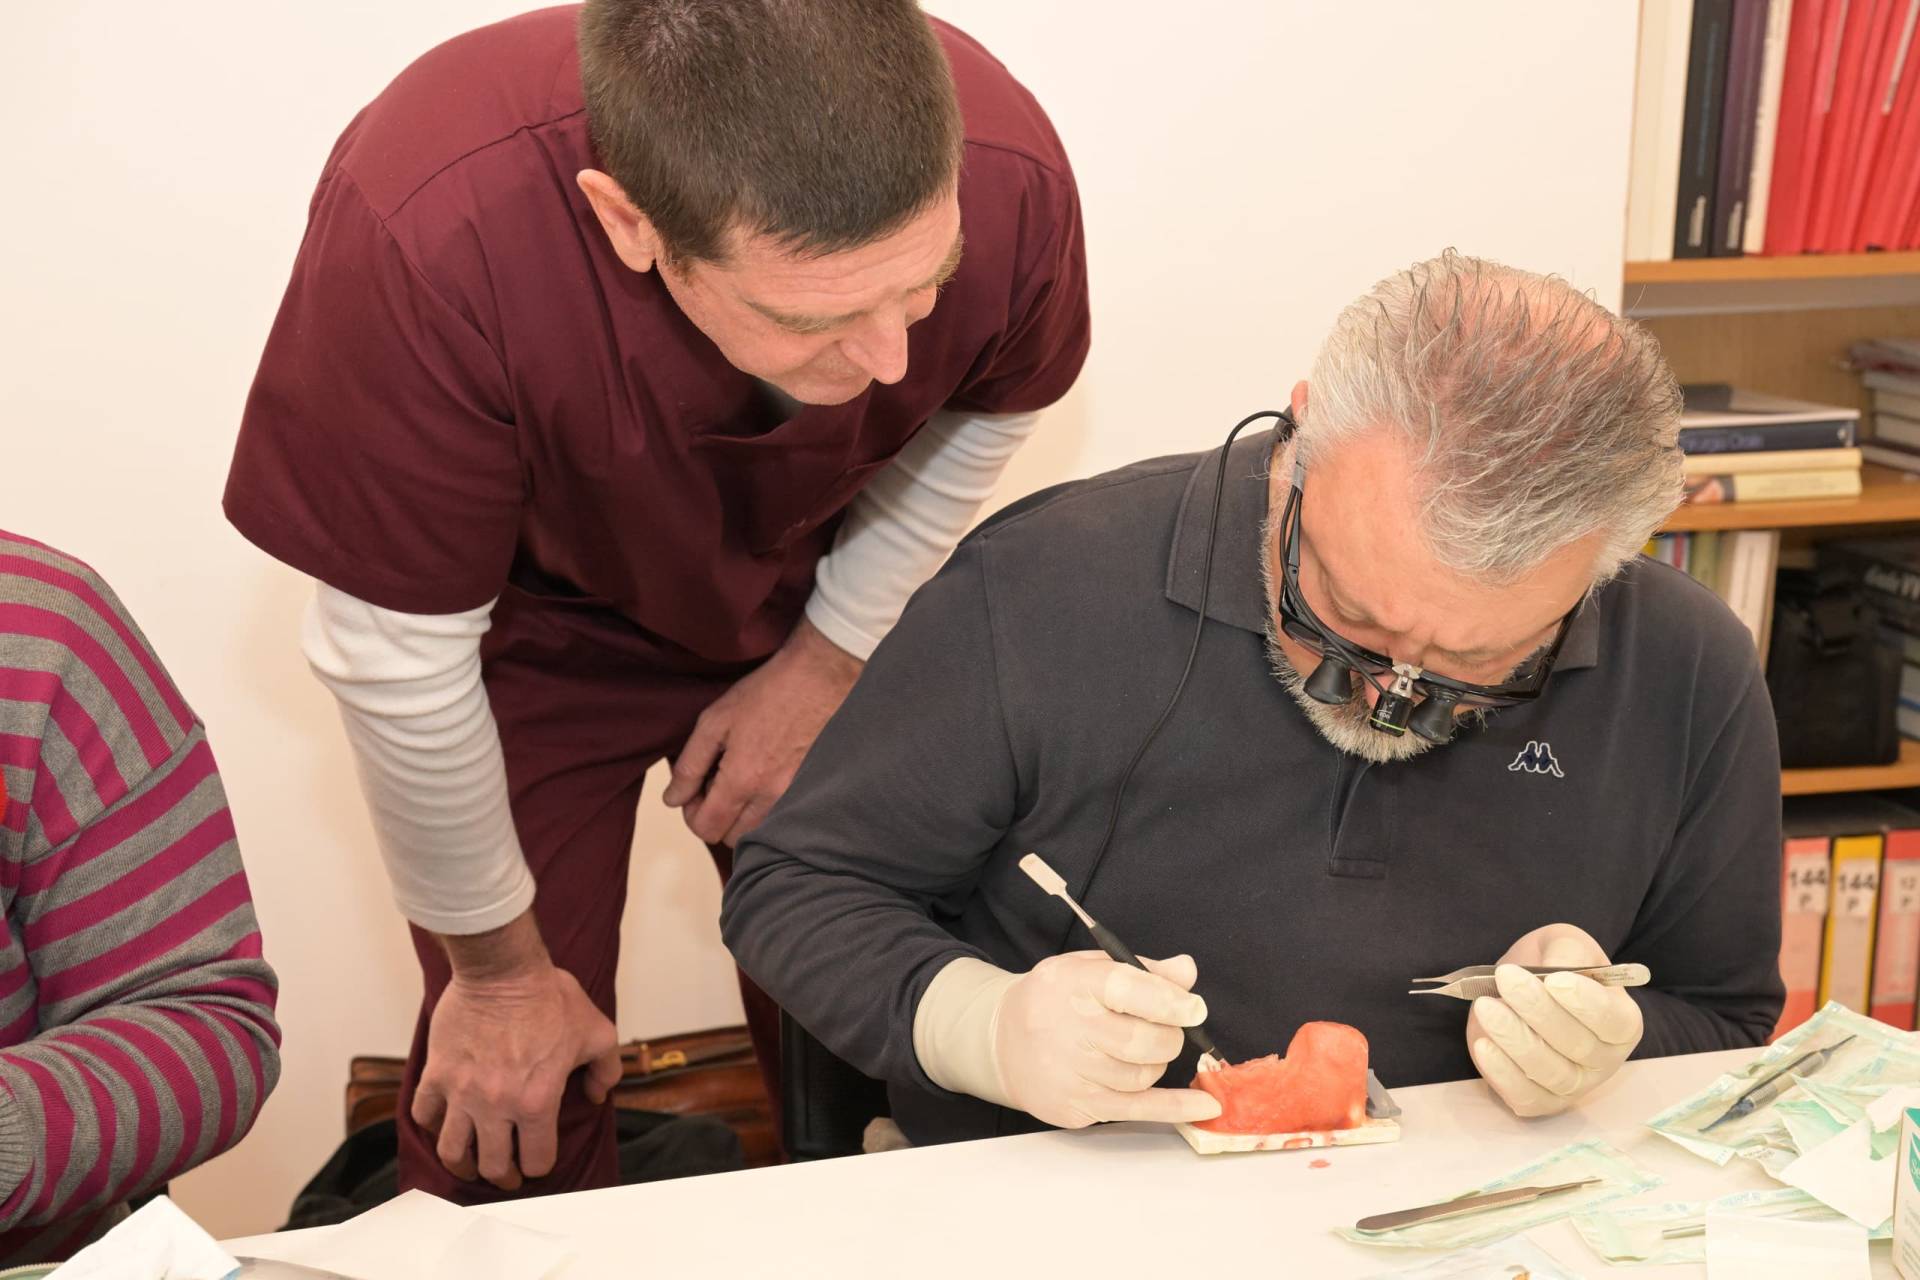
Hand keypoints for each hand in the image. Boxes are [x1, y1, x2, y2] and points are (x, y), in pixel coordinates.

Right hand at [412, 915, 622, 1189]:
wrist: (502, 969)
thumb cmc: (548, 997)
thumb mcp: (596, 1031)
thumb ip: (606, 1069)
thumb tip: (598, 1094)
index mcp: (537, 1101)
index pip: (537, 1159)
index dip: (541, 1165)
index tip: (539, 1160)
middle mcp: (496, 1105)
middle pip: (493, 1166)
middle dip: (504, 1177)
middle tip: (507, 1175)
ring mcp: (462, 1092)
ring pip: (453, 1151)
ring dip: (464, 1163)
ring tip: (471, 1162)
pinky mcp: (437, 1073)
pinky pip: (424, 1114)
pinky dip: (433, 1124)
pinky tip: (444, 1122)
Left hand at [663, 616, 862, 846]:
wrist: (820, 677)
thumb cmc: (767, 692)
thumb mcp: (715, 721)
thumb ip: (689, 765)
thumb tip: (673, 798)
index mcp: (742, 781)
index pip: (706, 829)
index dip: (691, 813)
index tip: (695, 789)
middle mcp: (770, 797)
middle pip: (731, 838)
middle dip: (716, 816)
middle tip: (716, 780)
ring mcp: (794, 796)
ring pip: (757, 831)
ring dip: (741, 814)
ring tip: (741, 777)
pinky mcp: (810, 789)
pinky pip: (779, 816)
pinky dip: (764, 807)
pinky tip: (764, 775)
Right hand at [993, 950, 1222, 1128]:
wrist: (1001, 1042)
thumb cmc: (1054, 1001)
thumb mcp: (1089, 969)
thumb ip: (1141, 971)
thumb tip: (1187, 973)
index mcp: (1072, 983)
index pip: (1126, 989)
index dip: (1169, 1001)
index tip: (1193, 1009)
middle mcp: (1067, 1029)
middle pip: (1140, 1041)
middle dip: (1168, 1037)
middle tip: (1166, 1031)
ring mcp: (1068, 1073)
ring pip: (1142, 1076)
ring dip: (1157, 1064)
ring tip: (1141, 1050)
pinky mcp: (1075, 1107)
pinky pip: (1137, 1110)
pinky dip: (1176, 1108)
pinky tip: (1205, 1105)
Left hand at [1465, 923, 1643, 1117]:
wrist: (1522, 986)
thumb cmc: (1553, 965)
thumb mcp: (1564, 945)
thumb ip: (1566, 953)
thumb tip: (1555, 972)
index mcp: (1622, 1020)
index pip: (1612, 1021)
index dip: (1584, 1003)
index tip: (1553, 980)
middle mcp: (1605, 1059)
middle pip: (1577, 1046)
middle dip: (1538, 1011)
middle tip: (1506, 978)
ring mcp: (1575, 1085)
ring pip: (1549, 1072)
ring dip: (1515, 1039)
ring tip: (1486, 1006)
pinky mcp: (1541, 1100)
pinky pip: (1525, 1096)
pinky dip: (1502, 1073)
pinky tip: (1484, 1044)